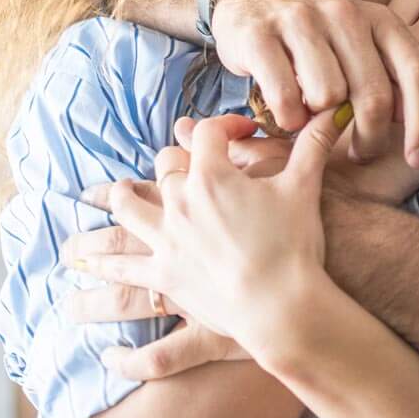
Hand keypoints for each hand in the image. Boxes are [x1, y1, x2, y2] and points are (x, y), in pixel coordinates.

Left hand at [74, 115, 346, 370]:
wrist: (285, 304)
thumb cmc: (296, 245)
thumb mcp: (304, 187)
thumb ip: (312, 146)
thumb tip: (329, 113)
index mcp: (211, 176)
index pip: (207, 135)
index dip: (224, 127)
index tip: (240, 132)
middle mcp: (180, 204)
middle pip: (165, 168)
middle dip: (173, 160)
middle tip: (173, 163)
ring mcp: (168, 241)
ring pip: (129, 212)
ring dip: (119, 201)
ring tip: (112, 198)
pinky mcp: (166, 277)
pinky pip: (127, 275)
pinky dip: (106, 272)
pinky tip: (89, 281)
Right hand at [211, 0, 418, 173]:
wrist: (246, 8)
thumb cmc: (314, 43)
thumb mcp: (360, 49)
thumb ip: (390, 77)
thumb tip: (412, 123)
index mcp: (379, 18)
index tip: (418, 158)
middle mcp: (344, 12)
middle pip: (373, 95)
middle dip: (369, 137)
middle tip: (358, 152)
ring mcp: (299, 19)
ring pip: (328, 97)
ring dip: (320, 124)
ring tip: (313, 121)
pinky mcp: (259, 34)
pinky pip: (286, 96)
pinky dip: (288, 119)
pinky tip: (287, 117)